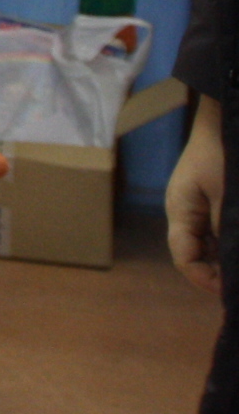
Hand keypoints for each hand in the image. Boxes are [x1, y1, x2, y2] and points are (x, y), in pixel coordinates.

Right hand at [171, 95, 224, 292]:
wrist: (225, 120)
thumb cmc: (222, 155)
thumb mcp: (225, 196)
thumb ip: (225, 228)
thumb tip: (229, 262)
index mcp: (180, 213)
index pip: (185, 260)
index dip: (206, 281)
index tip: (232, 293)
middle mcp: (185, 214)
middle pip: (196, 256)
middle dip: (219, 273)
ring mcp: (198, 207)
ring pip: (209, 246)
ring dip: (225, 258)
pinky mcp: (211, 200)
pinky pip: (217, 232)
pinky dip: (229, 243)